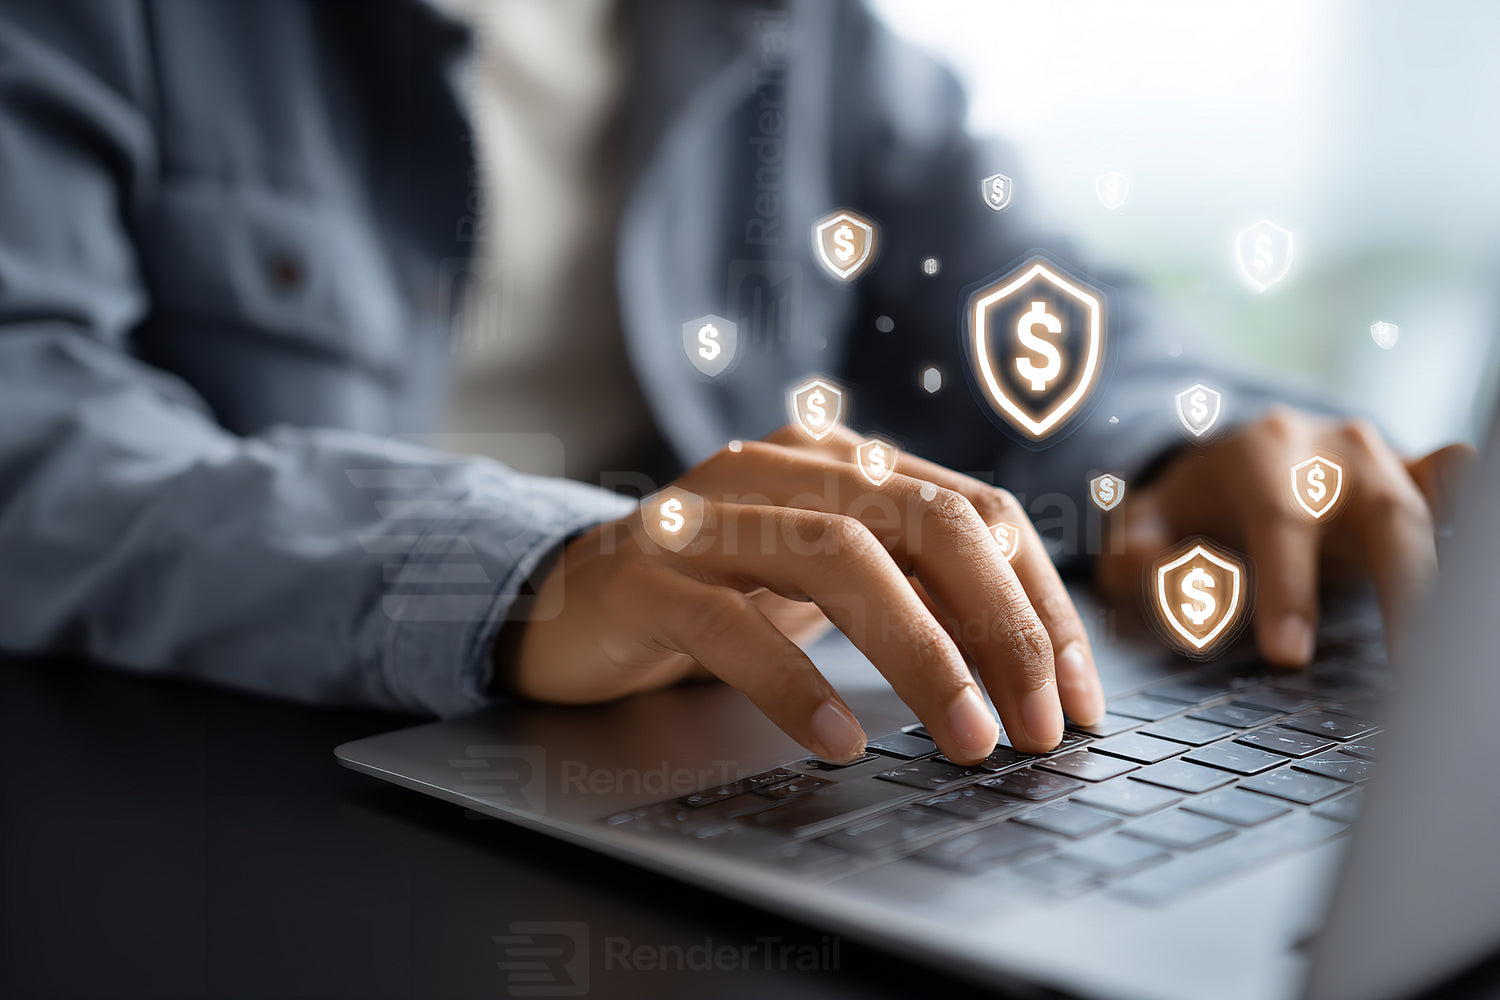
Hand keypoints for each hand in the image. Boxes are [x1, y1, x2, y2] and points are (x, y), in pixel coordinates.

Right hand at [499, 425, 1105, 762]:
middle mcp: (782, 468)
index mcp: (843, 461)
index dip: (1040, 604)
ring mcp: (708, 516)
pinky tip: (840, 738)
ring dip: (922, 656)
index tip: (1078, 700)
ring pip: (840, 562)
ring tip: (968, 740)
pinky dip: (795, 683)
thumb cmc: (721, 596)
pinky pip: (732, 624)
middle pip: (926, 523)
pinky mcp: (646, 574)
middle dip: (1002, 628)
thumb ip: (917, 589)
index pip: (974, 512)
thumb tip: (1037, 662)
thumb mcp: (829, 584)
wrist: (571, 600)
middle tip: (1037, 728)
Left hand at [1096, 406, 1474, 664]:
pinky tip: (1478, 545)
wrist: (1230, 458)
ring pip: (1423, 511)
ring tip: (1448, 649)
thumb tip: (1164, 579)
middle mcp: (1334, 447)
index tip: (1288, 652)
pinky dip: (1468, 504)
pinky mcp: (1412, 480)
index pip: (1280, 520)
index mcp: (1261, 452)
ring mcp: (1383, 459)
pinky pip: (1448, 485)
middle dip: (1399, 581)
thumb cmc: (1188, 506)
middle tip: (1406, 661)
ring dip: (1438, 579)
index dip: (1285, 587)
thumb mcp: (1141, 524)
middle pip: (1383, 509)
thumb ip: (1135, 556)